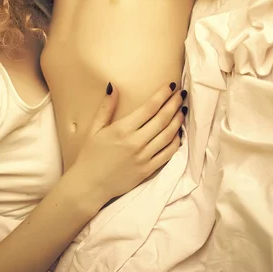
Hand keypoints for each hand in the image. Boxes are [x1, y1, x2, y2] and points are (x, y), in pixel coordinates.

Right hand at [73, 82, 185, 204]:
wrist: (89, 185)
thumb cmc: (90, 155)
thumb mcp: (95, 128)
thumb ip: (106, 107)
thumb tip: (113, 86)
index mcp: (122, 129)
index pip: (149, 108)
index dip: (162, 95)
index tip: (170, 86)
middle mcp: (135, 142)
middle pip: (162, 119)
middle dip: (174, 104)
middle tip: (182, 94)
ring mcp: (143, 157)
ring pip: (168, 135)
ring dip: (177, 120)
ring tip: (183, 110)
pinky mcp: (148, 170)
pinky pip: (167, 154)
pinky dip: (176, 142)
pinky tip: (178, 133)